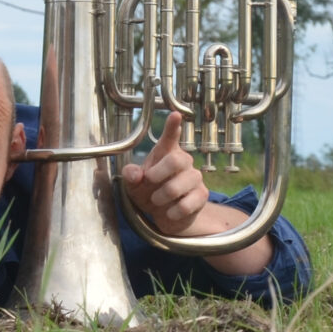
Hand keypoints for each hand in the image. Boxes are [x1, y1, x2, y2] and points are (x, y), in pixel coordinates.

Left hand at [120, 113, 212, 236]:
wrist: (166, 216)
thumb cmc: (149, 192)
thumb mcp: (134, 185)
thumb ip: (131, 176)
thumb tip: (135, 174)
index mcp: (165, 153)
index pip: (170, 137)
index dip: (172, 126)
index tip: (175, 115)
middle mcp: (183, 161)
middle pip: (176, 160)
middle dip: (158, 174)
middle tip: (149, 182)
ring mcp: (195, 178)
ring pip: (178, 186)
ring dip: (161, 197)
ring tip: (157, 201)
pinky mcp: (202, 195)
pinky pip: (186, 205)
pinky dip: (172, 212)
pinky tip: (170, 212)